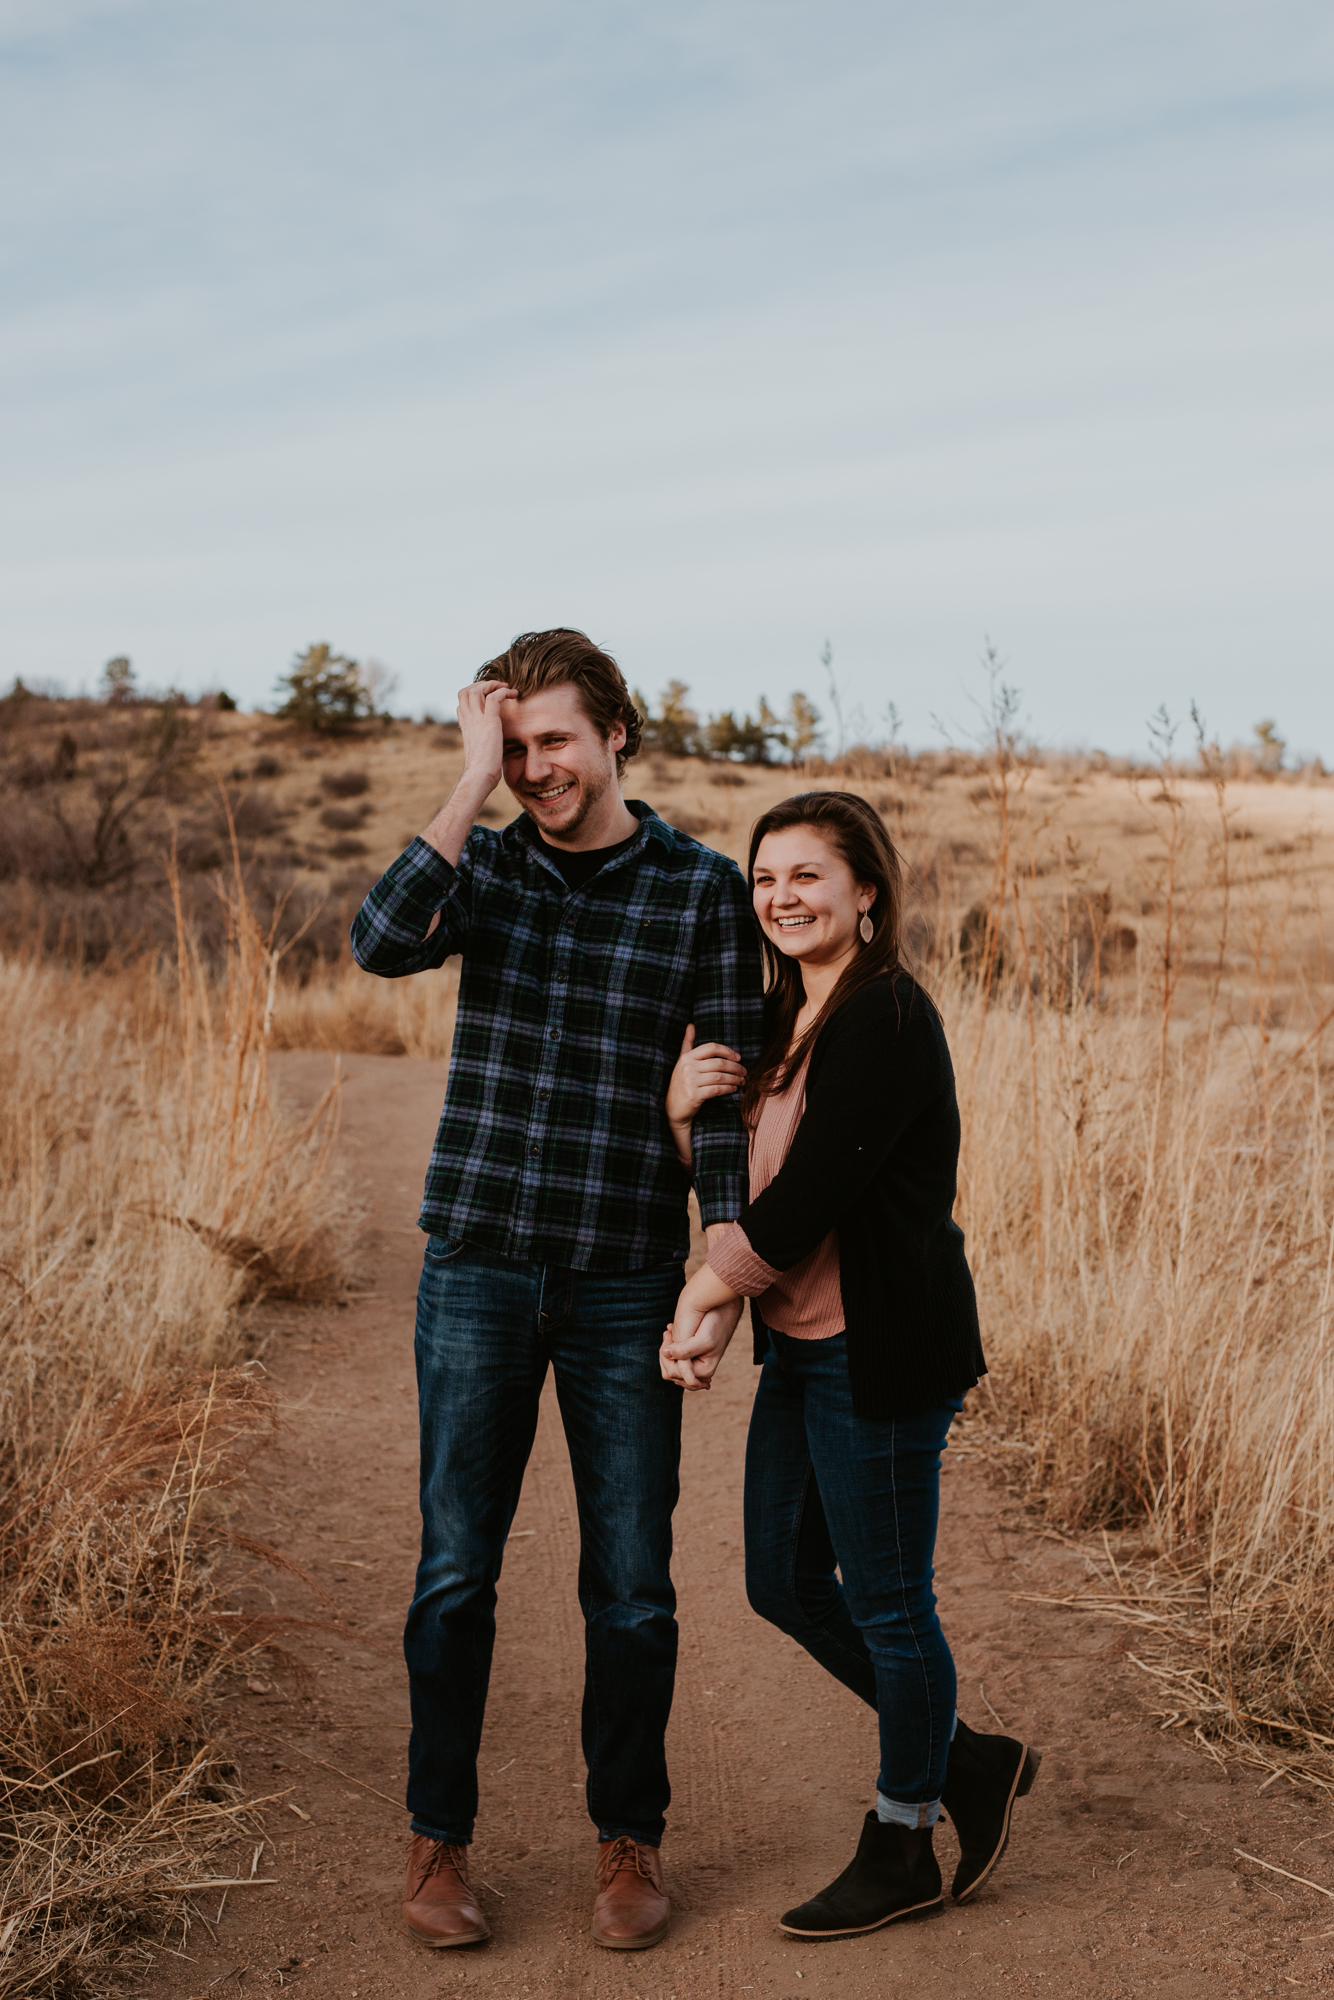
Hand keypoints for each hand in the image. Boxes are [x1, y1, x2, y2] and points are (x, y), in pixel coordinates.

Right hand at [455, 680, 516, 794]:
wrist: (480, 775)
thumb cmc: (483, 770)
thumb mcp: (481, 750)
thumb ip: (485, 741)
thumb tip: (494, 745)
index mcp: (465, 725)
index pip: (462, 701)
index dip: (474, 693)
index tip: (489, 695)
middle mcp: (468, 719)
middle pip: (466, 691)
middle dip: (482, 684)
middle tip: (497, 688)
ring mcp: (477, 719)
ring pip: (477, 689)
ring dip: (493, 684)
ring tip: (506, 688)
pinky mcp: (490, 722)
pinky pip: (494, 697)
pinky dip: (504, 691)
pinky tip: (514, 695)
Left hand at [659, 1298, 741, 1391]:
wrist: (726, 1310)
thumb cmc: (717, 1324)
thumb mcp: (703, 1340)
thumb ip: (685, 1351)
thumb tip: (666, 1354)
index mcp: (703, 1372)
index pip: (672, 1372)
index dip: (666, 1356)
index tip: (669, 1334)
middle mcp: (699, 1371)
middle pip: (670, 1371)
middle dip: (665, 1353)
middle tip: (669, 1333)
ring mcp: (695, 1364)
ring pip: (671, 1365)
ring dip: (667, 1348)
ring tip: (671, 1332)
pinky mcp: (693, 1355)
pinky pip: (675, 1358)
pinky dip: (671, 1346)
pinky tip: (673, 1332)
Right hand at [666, 1024, 746, 1127]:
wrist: (673, 1108)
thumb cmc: (681, 1083)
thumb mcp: (682, 1062)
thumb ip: (687, 1044)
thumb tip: (691, 1025)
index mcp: (687, 1057)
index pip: (711, 1048)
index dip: (727, 1051)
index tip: (738, 1057)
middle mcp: (688, 1067)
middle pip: (718, 1063)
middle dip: (735, 1067)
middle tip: (744, 1072)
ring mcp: (690, 1081)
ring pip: (720, 1076)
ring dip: (734, 1079)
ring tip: (742, 1081)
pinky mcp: (694, 1095)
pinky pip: (717, 1089)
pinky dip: (728, 1088)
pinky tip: (734, 1088)